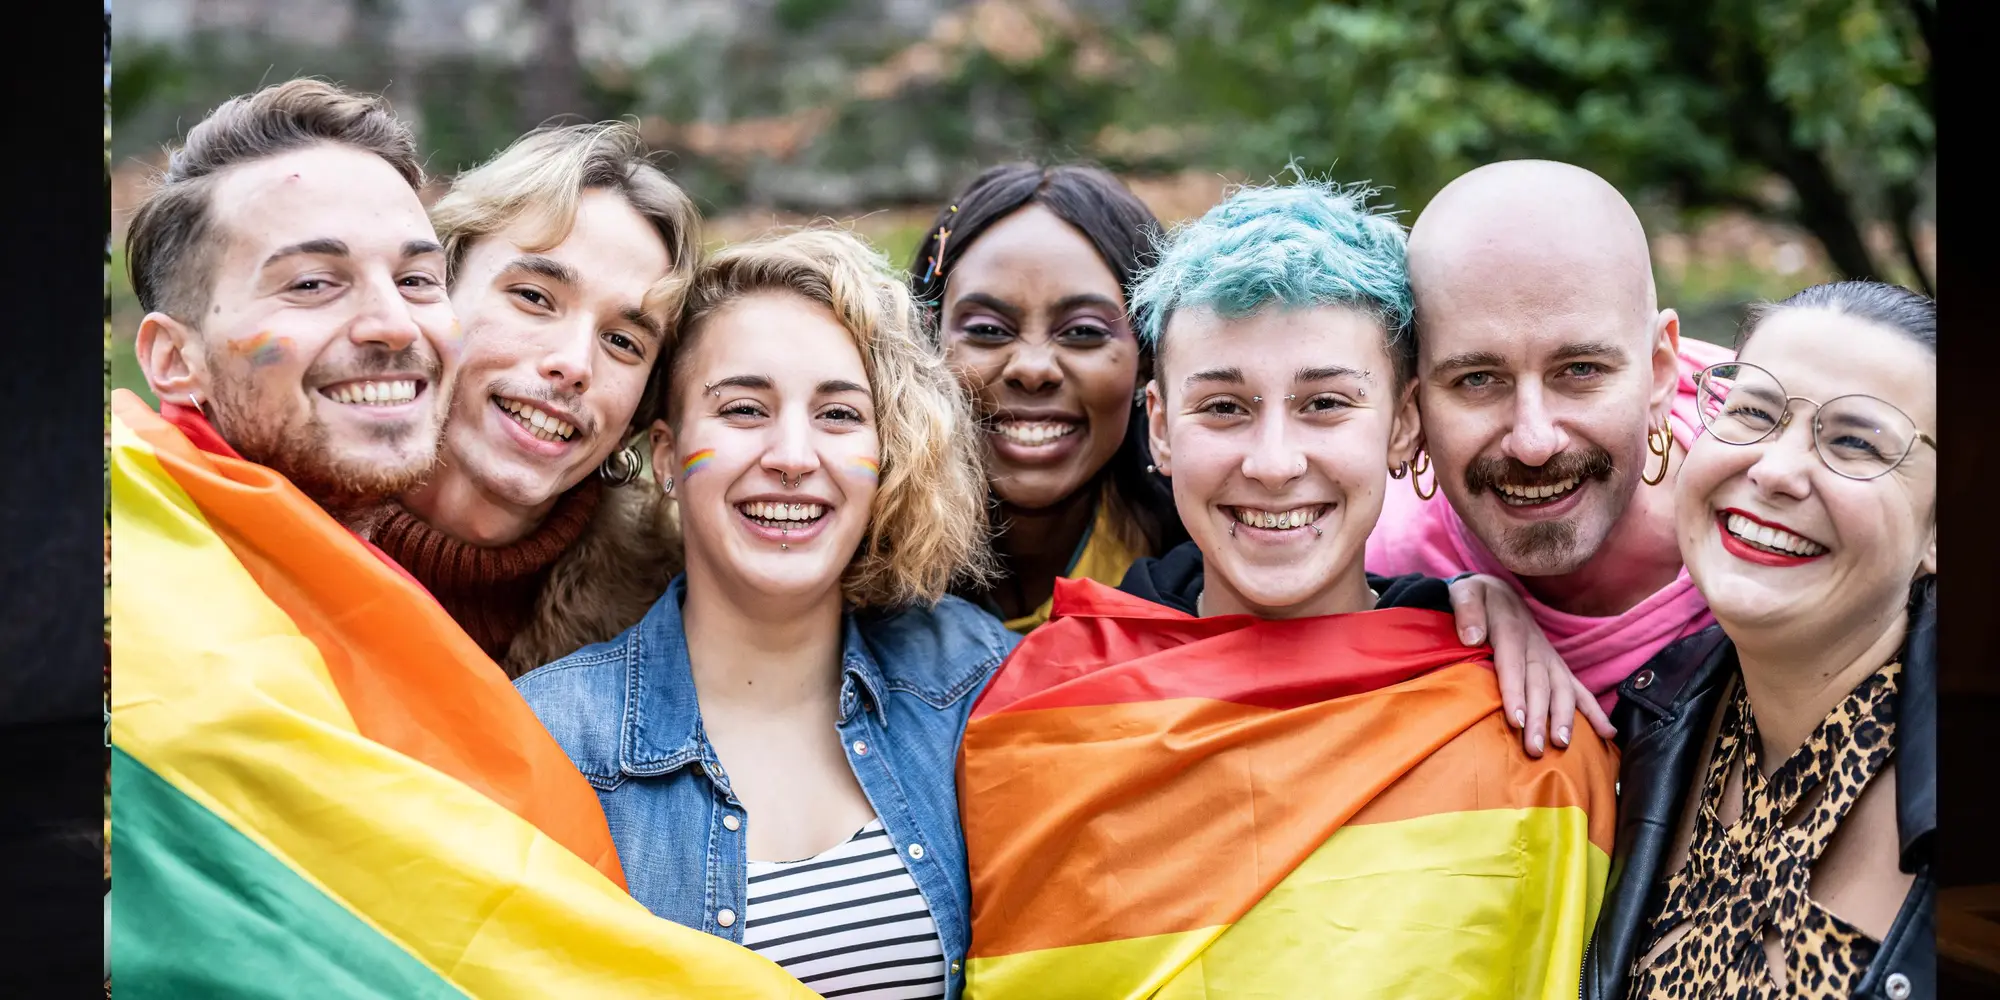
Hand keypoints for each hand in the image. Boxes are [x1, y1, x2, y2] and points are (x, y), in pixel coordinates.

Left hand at [1445, 574, 1616, 757]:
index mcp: (1511, 629)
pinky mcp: (1557, 666)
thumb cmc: (1477, 598)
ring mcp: (1550, 657)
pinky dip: (1594, 711)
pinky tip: (1608, 734)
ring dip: (1564, 717)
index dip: (1515, 692)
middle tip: (1534, 748)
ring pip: (1561, 689)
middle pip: (1539, 684)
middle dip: (1539, 717)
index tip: (1515, 720)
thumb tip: (1472, 638)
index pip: (1513, 663)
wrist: (1498, 592)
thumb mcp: (1465, 593)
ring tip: (1562, 744)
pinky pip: (1578, 689)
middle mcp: (1535, 646)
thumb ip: (1467, 612)